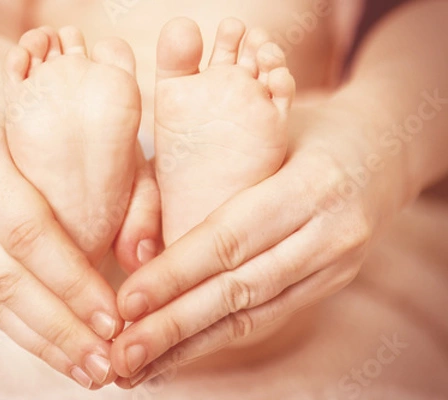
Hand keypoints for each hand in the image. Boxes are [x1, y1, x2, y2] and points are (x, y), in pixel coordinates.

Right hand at [0, 73, 122, 388]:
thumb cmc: (51, 118)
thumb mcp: (100, 136)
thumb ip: (131, 192)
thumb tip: (144, 259)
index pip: (25, 227)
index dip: (70, 280)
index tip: (113, 319)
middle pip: (0, 272)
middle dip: (57, 325)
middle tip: (103, 363)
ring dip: (38, 339)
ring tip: (85, 367)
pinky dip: (16, 327)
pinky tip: (53, 347)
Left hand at [110, 99, 406, 384]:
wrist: (384, 146)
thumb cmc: (306, 129)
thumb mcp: (260, 127)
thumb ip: (202, 168)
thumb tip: (136, 239)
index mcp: (310, 184)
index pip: (231, 238)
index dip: (176, 274)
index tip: (127, 303)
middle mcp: (329, 233)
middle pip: (240, 291)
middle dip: (175, 327)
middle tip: (123, 356)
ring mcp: (335, 266)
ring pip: (255, 316)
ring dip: (192, 346)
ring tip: (140, 368)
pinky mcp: (330, 283)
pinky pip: (270, 316)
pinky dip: (220, 338)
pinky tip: (181, 353)